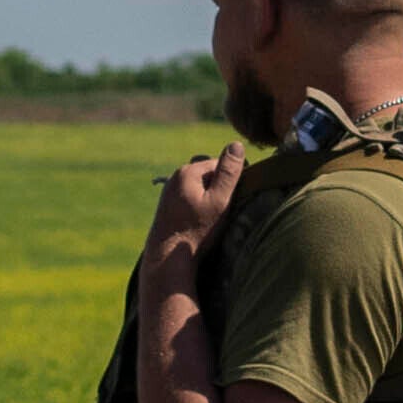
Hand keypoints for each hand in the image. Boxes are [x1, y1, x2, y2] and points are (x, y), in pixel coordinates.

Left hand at [135, 147, 247, 281]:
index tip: (235, 199)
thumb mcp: (220, 201)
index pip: (220, 164)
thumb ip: (228, 173)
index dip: (232, 180)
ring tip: (212, 217)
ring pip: (197, 185)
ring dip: (208, 196)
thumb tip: (236, 144)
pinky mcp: (166, 205)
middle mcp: (175, 177)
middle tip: (224, 209)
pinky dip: (197, 204)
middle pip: (207, 173)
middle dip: (218, 186)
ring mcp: (169, 191)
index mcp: (188, 171)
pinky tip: (199, 221)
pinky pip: (188, 196)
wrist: (168, 258)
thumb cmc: (197, 231)